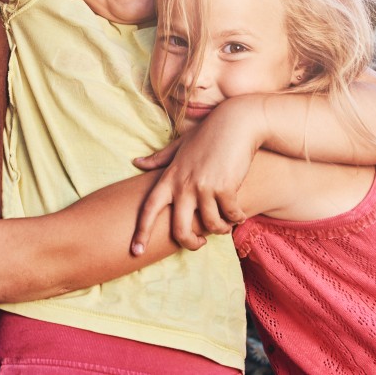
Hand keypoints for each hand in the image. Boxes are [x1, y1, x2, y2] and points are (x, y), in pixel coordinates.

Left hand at [131, 96, 264, 253]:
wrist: (236, 123)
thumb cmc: (208, 134)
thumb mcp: (180, 145)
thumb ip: (159, 159)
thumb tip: (136, 162)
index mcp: (170, 177)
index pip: (149, 208)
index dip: (141, 231)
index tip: (136, 251)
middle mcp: (184, 185)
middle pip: (179, 229)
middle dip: (189, 244)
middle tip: (198, 244)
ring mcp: (204, 187)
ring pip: (210, 225)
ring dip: (220, 229)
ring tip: (224, 224)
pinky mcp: (225, 188)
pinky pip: (230, 216)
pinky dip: (236, 218)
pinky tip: (239, 214)